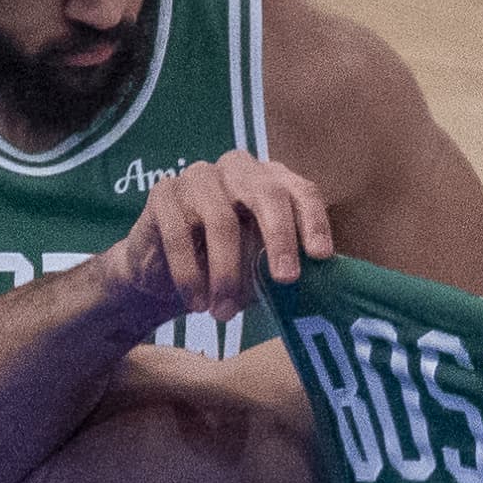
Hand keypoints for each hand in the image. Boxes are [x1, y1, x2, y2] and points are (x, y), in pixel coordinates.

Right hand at [110, 153, 334, 323]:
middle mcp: (238, 170)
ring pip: (222, 219)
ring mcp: (199, 177)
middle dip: (280, 238)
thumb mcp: (259, 271)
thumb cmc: (222, 270)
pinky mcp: (163, 192)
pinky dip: (189, 274)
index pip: (301, 191)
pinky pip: (180, 232)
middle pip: (267, 194)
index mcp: (271, 182)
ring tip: (224, 313)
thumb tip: (320, 284)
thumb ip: (284, 268)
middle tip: (285, 280)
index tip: (320, 256)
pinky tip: (196, 303)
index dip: (313, 220)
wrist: (162, 277)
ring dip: (226, 273)